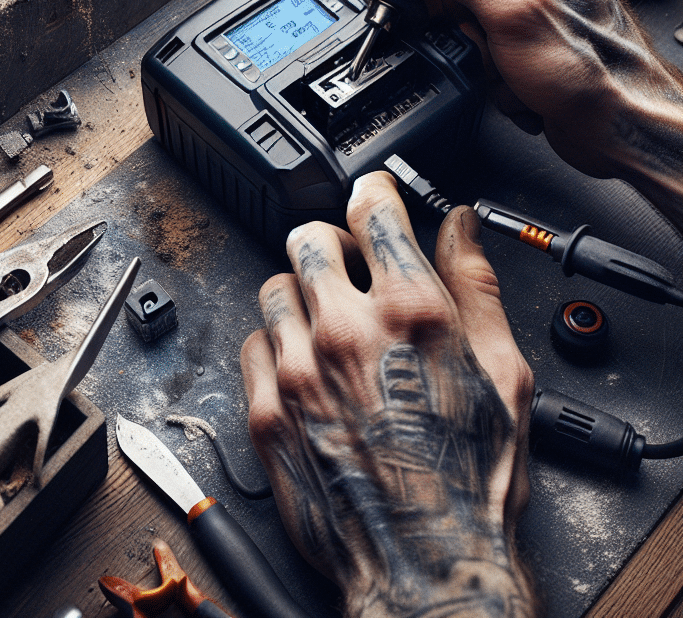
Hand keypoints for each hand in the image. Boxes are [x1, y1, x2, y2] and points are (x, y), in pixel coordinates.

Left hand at [241, 173, 537, 617]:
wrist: (425, 566)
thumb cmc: (470, 481)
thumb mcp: (503, 374)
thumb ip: (476, 286)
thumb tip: (460, 228)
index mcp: (411, 313)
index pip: (373, 211)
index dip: (373, 189)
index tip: (372, 192)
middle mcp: (346, 332)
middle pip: (307, 237)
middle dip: (330, 242)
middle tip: (347, 265)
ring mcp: (297, 370)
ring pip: (275, 288)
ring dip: (300, 295)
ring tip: (325, 323)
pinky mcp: (264, 409)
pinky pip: (251, 343)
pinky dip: (274, 345)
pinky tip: (302, 366)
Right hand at [358, 0, 682, 225]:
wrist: (619, 129)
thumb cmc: (594, 67)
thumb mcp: (508, 10)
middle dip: (458, 24)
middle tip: (477, 39)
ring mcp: (531, 10)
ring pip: (463, 24)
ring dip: (474, 54)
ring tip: (504, 65)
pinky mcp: (524, 46)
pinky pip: (478, 52)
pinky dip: (487, 74)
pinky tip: (514, 82)